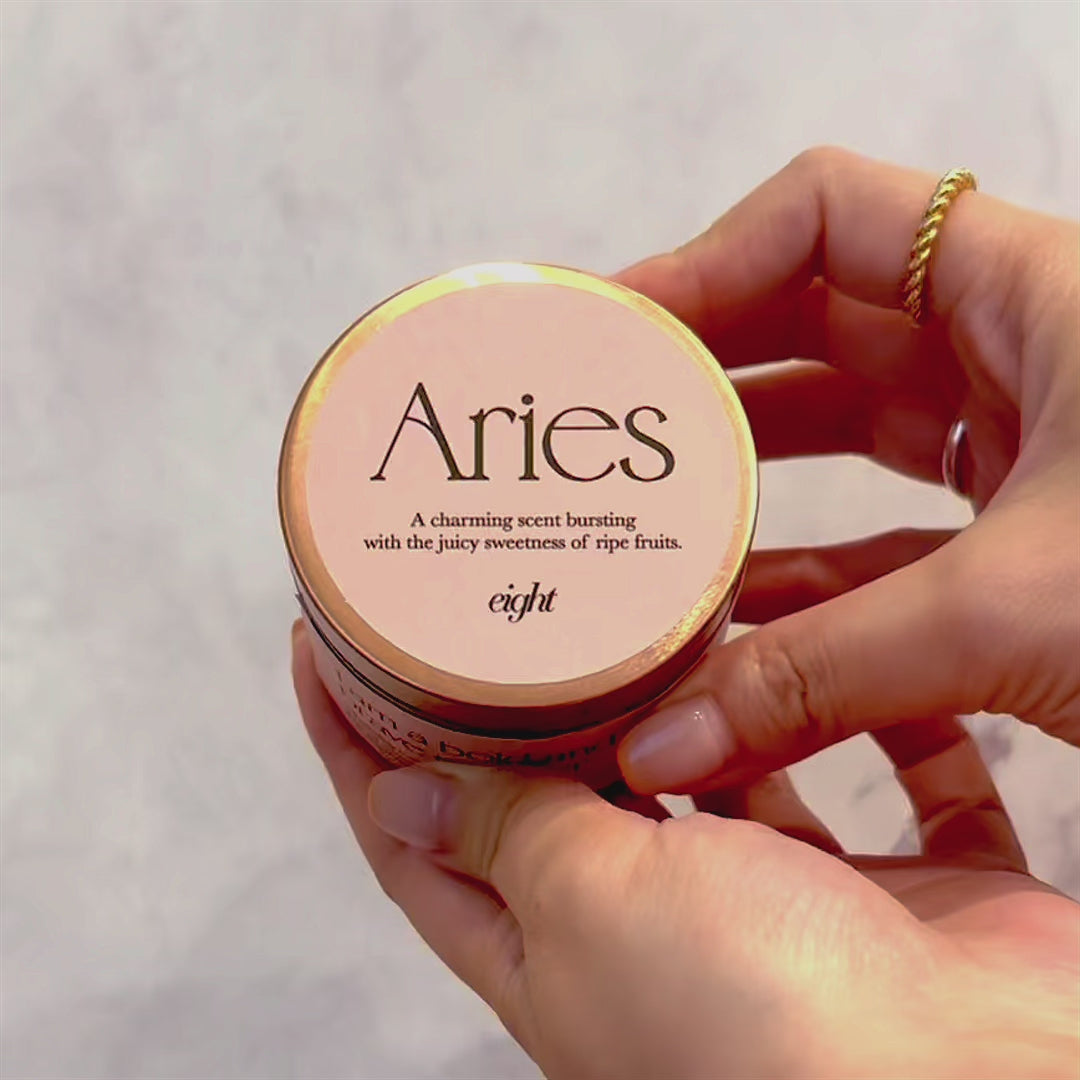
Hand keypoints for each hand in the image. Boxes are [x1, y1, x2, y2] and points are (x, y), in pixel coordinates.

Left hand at [293, 626, 1079, 1079]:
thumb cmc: (768, 1027)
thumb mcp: (595, 909)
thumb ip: (508, 840)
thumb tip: (397, 793)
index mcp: (555, 954)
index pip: (415, 835)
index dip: (357, 743)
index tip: (322, 641)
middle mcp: (652, 931)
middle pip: (552, 790)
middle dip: (511, 697)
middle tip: (483, 588)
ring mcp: (769, 906)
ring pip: (698, 769)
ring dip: (675, 690)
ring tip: (647, 588)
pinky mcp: (880, 883)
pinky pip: (846, 773)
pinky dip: (827, 716)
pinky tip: (805, 646)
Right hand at [612, 148, 1078, 796]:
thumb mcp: (1015, 607)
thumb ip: (825, 672)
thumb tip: (666, 743)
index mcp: (1028, 290)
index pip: (822, 215)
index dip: (703, 260)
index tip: (611, 336)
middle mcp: (1012, 344)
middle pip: (811, 319)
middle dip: (703, 377)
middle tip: (603, 433)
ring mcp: (1016, 435)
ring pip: (845, 427)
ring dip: (748, 480)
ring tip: (647, 524)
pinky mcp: (1020, 524)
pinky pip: (886, 523)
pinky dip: (811, 566)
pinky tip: (738, 619)